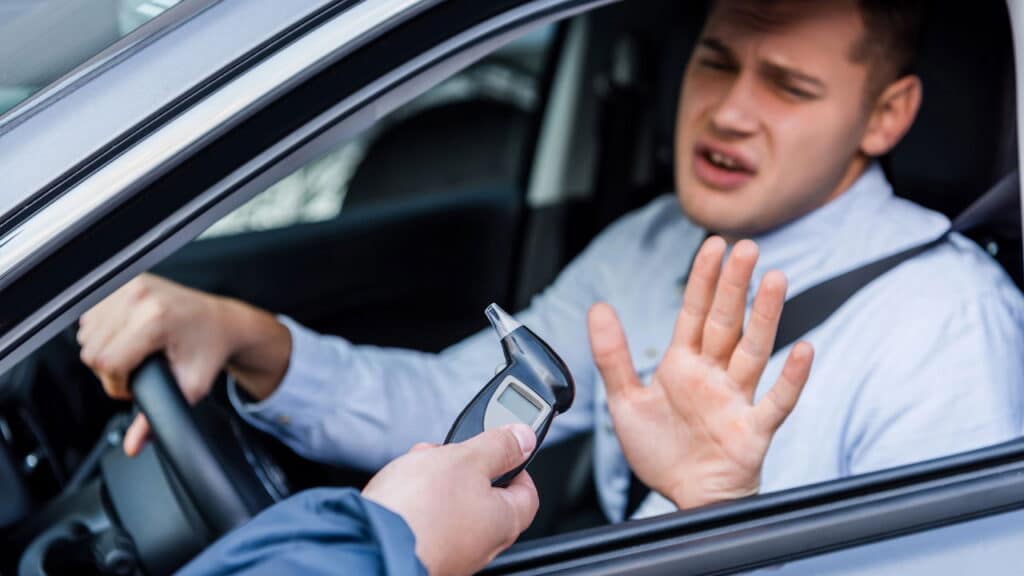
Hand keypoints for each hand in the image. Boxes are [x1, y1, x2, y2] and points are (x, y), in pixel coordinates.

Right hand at [77, 274, 289, 455]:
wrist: (224, 322)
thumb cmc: (210, 350)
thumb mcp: (190, 387)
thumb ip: (159, 418)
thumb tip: (134, 446)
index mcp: (155, 319)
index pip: (106, 362)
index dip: (116, 384)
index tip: (134, 386)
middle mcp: (139, 297)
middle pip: (93, 350)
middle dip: (112, 370)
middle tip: (138, 371)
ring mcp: (129, 285)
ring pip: (87, 333)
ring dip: (106, 350)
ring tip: (135, 353)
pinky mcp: (123, 280)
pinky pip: (92, 315)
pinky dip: (103, 331)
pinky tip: (127, 337)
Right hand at [363, 425, 539, 575]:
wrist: (369, 544)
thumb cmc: (420, 508)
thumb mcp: (466, 458)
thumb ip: (499, 446)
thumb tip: (524, 438)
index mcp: (504, 522)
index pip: (527, 490)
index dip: (516, 462)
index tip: (500, 445)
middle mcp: (482, 546)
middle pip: (486, 498)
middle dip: (466, 468)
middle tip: (449, 452)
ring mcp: (452, 554)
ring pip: (454, 509)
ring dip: (438, 483)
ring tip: (417, 466)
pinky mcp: (422, 555)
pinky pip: (428, 523)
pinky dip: (419, 504)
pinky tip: (401, 492)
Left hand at [588, 237, 813, 509]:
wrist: (682, 497)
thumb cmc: (661, 450)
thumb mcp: (625, 400)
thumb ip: (612, 355)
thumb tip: (598, 307)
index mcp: (684, 365)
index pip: (695, 313)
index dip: (703, 279)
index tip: (714, 245)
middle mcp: (714, 376)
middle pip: (727, 323)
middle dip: (735, 285)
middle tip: (747, 248)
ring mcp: (737, 400)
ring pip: (754, 351)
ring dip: (766, 317)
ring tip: (777, 280)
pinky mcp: (754, 430)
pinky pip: (777, 401)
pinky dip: (791, 378)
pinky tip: (804, 351)